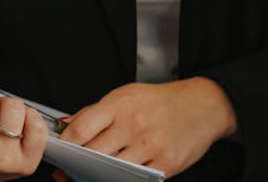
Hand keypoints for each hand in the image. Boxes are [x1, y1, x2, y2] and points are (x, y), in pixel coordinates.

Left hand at [58, 77, 237, 176]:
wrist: (204, 105)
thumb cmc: (162, 101)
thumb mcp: (126, 95)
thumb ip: (94, 112)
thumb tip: (65, 128)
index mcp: (121, 104)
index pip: (80, 130)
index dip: (66, 145)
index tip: (63, 151)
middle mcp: (134, 124)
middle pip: (92, 155)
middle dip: (81, 163)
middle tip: (78, 165)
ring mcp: (150, 146)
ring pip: (111, 171)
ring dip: (102, 173)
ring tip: (101, 168)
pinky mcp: (165, 164)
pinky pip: (135, 179)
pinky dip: (126, 178)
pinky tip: (125, 170)